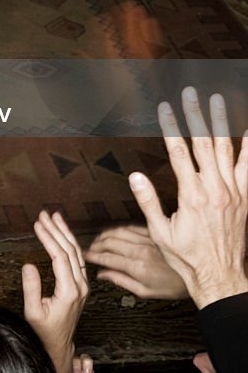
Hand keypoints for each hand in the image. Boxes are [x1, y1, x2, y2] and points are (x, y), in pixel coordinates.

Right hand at [22, 210, 88, 366]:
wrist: (59, 345)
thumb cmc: (45, 332)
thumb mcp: (33, 312)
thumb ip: (32, 289)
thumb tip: (28, 265)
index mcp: (70, 291)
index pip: (59, 257)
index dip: (48, 238)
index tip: (37, 225)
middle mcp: (80, 286)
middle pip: (70, 250)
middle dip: (56, 230)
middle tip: (44, 214)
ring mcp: (83, 285)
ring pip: (77, 252)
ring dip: (65, 233)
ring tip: (54, 217)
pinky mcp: (81, 285)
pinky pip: (78, 259)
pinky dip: (69, 243)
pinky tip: (62, 233)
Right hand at [84, 224, 188, 299]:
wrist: (199, 274)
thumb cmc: (174, 286)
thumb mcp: (146, 292)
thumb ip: (122, 281)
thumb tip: (103, 275)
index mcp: (137, 267)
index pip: (107, 257)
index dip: (93, 256)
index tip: (85, 256)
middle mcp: (139, 250)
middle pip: (109, 242)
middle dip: (95, 245)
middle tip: (89, 249)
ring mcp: (146, 239)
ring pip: (117, 232)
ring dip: (104, 235)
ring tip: (98, 241)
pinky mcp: (153, 232)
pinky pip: (129, 227)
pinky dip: (118, 229)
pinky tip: (113, 232)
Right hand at [128, 87, 247, 308]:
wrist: (223, 278)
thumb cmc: (188, 259)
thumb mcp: (161, 234)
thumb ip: (149, 202)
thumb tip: (135, 176)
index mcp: (192, 197)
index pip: (179, 152)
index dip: (171, 127)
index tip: (165, 108)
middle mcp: (215, 190)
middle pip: (204, 143)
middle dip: (196, 115)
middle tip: (191, 93)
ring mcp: (233, 193)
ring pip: (227, 150)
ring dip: (222, 123)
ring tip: (218, 100)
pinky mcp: (245, 199)